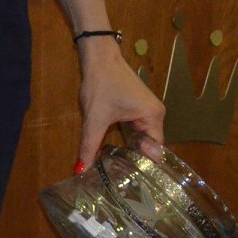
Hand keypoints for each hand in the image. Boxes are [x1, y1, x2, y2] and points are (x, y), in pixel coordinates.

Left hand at [76, 42, 165, 169]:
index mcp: (154, 117)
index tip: (132, 180)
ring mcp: (148, 109)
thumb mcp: (94, 118)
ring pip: (141, 136)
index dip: (143, 164)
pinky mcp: (137, 106)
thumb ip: (90, 145)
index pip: (155, 149)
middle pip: (149, 144)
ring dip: (131, 148)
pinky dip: (128, 137)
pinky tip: (118, 150)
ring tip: (121, 170)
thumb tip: (80, 170)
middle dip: (136, 158)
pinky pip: (136, 127)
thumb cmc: (100, 84)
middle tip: (124, 179)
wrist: (98, 56)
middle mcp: (156, 114)